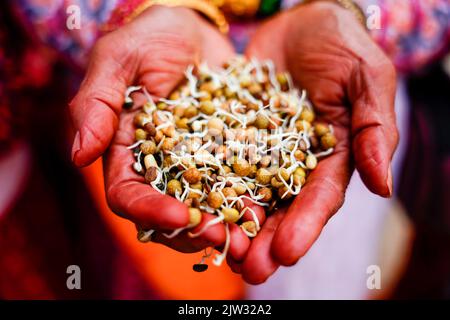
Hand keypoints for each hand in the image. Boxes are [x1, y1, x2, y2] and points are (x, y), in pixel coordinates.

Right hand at [69, 6, 250, 256]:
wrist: (195, 29)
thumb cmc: (149, 38)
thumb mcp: (118, 59)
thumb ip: (96, 104)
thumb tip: (78, 156)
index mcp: (127, 153)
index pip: (129, 196)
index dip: (150, 211)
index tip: (179, 216)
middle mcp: (162, 168)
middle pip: (170, 214)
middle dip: (194, 229)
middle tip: (223, 238)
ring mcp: (198, 164)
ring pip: (207, 207)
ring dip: (227, 226)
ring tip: (251, 235)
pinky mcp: (230, 155)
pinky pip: (241, 183)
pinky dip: (253, 199)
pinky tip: (269, 208)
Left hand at [231, 1, 397, 282]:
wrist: (300, 21)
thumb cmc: (342, 45)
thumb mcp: (366, 78)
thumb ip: (374, 129)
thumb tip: (382, 186)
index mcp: (332, 155)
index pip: (320, 197)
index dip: (305, 225)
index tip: (288, 252)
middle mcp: (294, 161)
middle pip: (281, 207)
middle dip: (266, 239)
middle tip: (250, 271)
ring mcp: (261, 149)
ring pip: (247, 191)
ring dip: (234, 223)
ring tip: (219, 250)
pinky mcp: (233, 133)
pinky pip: (218, 159)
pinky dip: (207, 182)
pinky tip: (192, 204)